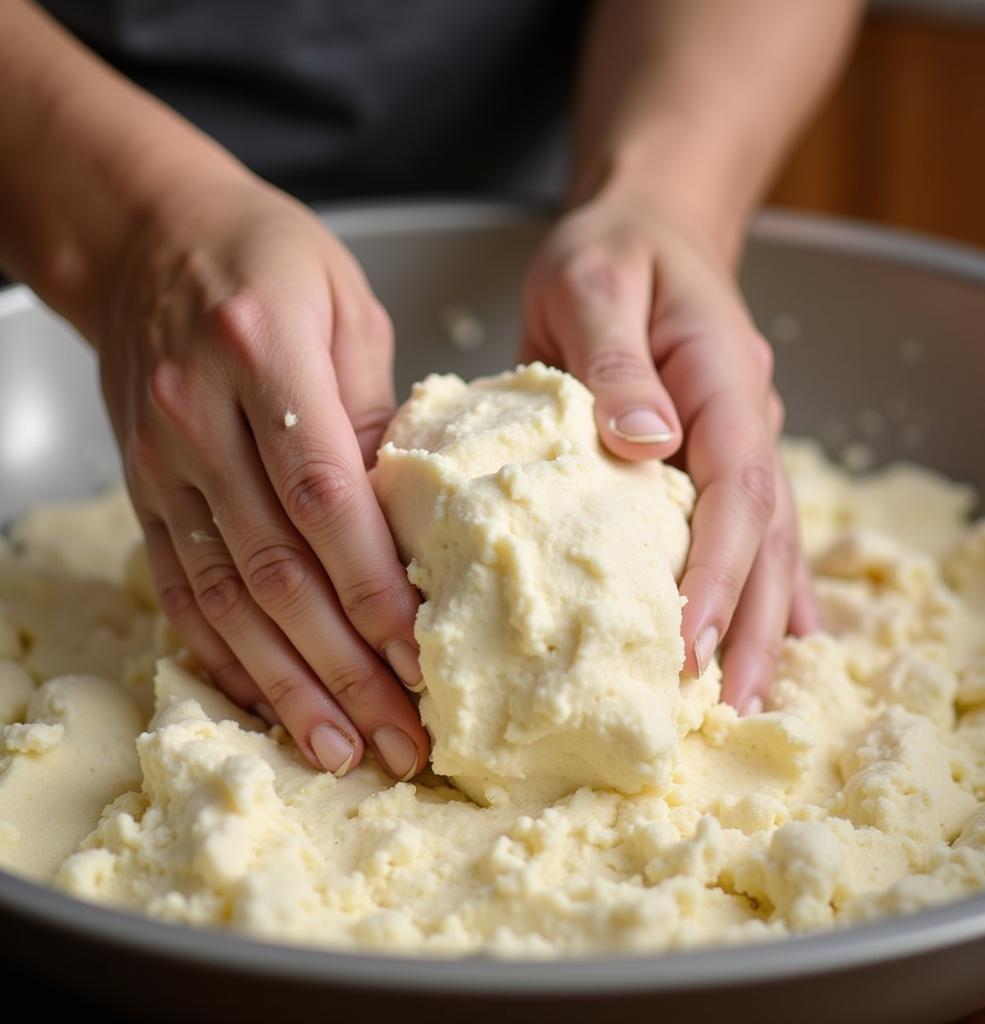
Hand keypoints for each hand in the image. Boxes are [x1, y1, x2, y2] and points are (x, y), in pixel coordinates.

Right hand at [93, 174, 428, 778]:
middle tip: (401, 736)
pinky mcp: (144, 491)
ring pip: (225, 597)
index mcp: (262, 354)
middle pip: (277, 568)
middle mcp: (199, 418)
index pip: (323, 497)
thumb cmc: (264, 256)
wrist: (146, 236)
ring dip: (286, 683)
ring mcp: (162, 463)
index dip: (372, 587)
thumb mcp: (346, 305)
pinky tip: (267, 702)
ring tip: (342, 748)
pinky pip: (181, 588)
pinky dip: (223, 655)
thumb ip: (374, 410)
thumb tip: (407, 516)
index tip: (421, 654)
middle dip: (343, 665)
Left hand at [521, 198, 817, 713]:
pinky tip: (761, 640)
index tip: (691, 639)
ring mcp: (737, 437)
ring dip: (756, 621)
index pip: (735, 486)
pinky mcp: (712, 454)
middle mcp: (745, 415)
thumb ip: (615, 362)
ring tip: (742, 700)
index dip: (718, 567)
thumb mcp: (595, 285)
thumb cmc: (607, 254)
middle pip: (763, 532)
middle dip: (746, 620)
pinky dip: (753, 589)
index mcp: (721, 376)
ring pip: (762, 542)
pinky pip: (743, 529)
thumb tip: (645, 440)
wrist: (640, 229)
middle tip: (726, 707)